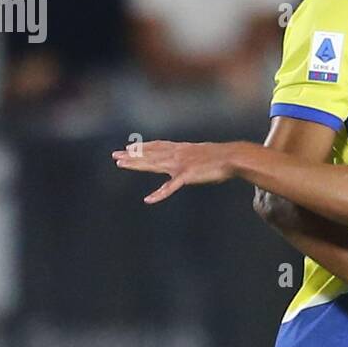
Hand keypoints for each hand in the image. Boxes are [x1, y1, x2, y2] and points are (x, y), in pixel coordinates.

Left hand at [112, 140, 235, 203]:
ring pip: (153, 165)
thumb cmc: (222, 157)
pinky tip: (148, 200)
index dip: (141, 148)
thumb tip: (191, 159)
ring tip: (121, 164)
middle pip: (150, 155)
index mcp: (181, 149)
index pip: (157, 147)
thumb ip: (192, 156)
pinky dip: (159, 194)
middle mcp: (177, 154)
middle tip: (115, 155)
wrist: (232, 157)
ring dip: (136, 165)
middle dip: (131, 156)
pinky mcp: (186, 176)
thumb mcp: (203, 153)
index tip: (128, 148)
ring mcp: (180, 165)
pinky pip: (170, 187)